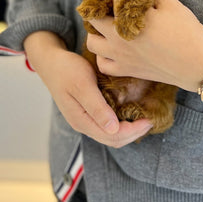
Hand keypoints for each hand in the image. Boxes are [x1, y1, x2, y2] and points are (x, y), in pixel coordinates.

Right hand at [24, 31, 152, 146]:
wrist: (51, 62)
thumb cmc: (66, 69)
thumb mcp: (82, 84)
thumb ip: (97, 107)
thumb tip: (114, 129)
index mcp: (81, 120)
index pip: (112, 136)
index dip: (133, 131)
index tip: (148, 119)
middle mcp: (83, 123)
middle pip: (113, 139)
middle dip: (134, 133)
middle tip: (151, 119)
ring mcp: (85, 119)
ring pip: (111, 134)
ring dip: (129, 130)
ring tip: (144, 117)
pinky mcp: (87, 112)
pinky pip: (107, 125)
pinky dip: (121, 123)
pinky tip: (131, 111)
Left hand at [87, 0, 202, 91]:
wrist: (198, 63)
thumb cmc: (186, 31)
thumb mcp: (171, 4)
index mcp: (130, 17)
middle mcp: (119, 37)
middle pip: (93, 18)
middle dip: (99, 9)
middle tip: (111, 6)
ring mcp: (120, 56)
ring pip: (92, 42)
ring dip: (96, 32)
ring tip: (108, 26)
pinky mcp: (126, 70)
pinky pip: (102, 64)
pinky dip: (103, 56)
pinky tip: (112, 48)